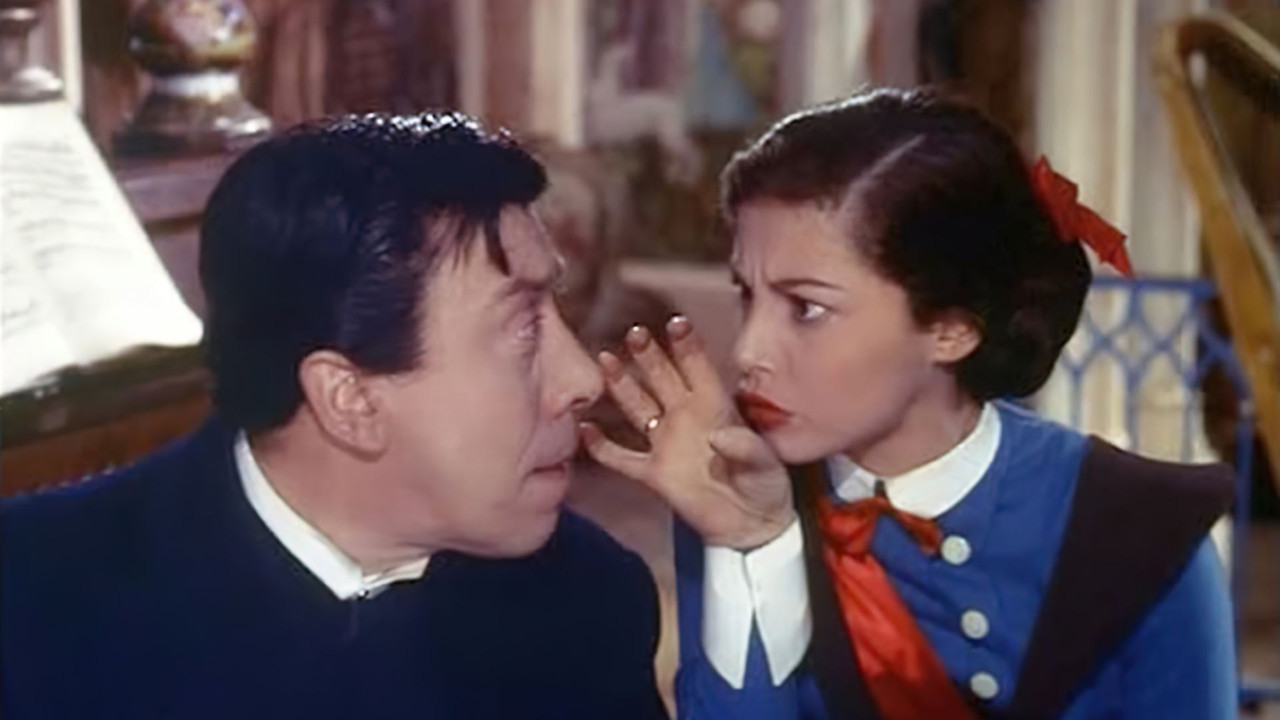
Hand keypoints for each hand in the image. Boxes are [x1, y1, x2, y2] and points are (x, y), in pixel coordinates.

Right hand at [580, 316, 794, 549]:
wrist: (749, 525)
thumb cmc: (765, 486)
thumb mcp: (764, 464)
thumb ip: (744, 447)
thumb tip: (718, 435)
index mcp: (715, 407)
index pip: (699, 369)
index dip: (687, 346)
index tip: (676, 323)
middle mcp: (686, 418)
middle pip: (662, 379)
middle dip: (649, 356)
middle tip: (635, 333)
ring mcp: (666, 444)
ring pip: (637, 407)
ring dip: (621, 385)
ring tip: (605, 360)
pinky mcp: (653, 474)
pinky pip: (621, 458)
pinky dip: (602, 447)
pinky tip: (585, 430)